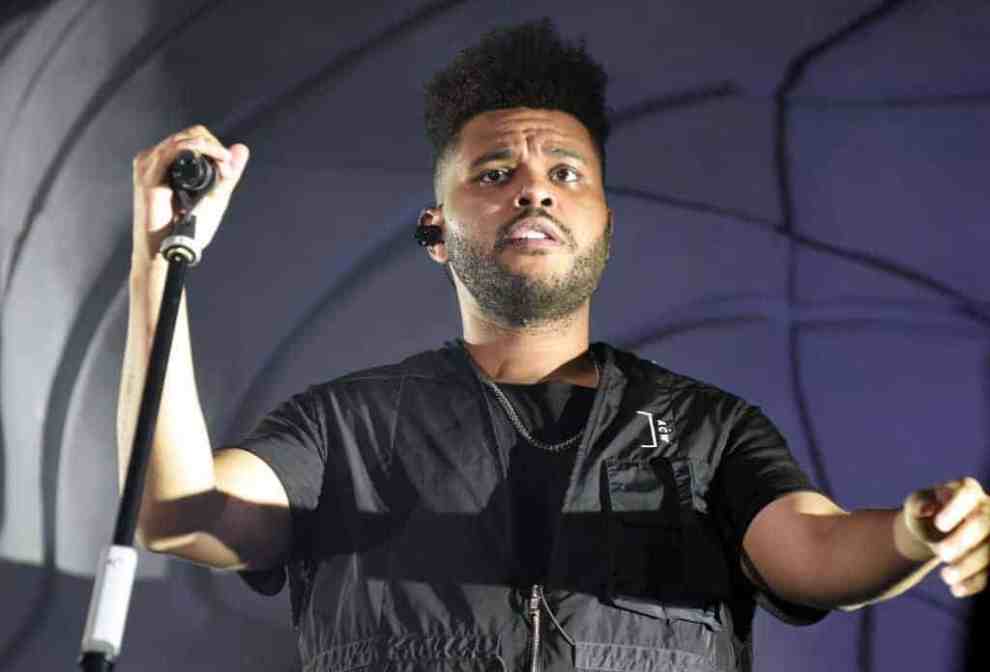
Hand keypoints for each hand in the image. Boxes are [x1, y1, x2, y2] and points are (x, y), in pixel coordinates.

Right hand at [132, 125, 248, 264]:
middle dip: (214, 146)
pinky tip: (214, 156)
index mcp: (166, 163)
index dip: (215, 146)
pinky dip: (197, 149)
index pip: (193, 138)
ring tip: (225, 163)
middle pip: (189, 135)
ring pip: (183, 139)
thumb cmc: (188, 228)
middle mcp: (156, 159)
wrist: (170, 250)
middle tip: (229, 167)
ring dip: (210, 147)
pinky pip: (173, 150)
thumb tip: (242, 148)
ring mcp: (149, 165)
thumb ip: (228, 174)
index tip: (229, 165)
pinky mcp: (148, 174)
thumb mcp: (215, 197)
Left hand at [903, 477, 989, 596]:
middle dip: (964, 540)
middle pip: (983, 523)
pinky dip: (975, 582)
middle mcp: (987, 508)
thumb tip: (927, 508)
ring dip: (970, 565)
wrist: (931, 532)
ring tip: (945, 577)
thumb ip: (919, 504)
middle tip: (942, 554)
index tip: (939, 524)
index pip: (968, 493)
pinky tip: (956, 589)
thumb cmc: (924, 512)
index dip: (956, 509)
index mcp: (967, 490)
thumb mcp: (915, 506)